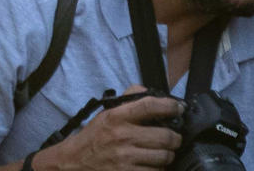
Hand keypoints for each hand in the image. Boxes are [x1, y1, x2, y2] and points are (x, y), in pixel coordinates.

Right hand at [39, 92, 180, 168]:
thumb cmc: (94, 137)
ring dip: (167, 155)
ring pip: (165, 156)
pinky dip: (159, 169)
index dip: (170, 106)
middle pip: (166, 136)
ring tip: (160, 153)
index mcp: (116, 117)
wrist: (75, 162)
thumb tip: (149, 91)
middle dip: (174, 138)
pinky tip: (151, 165)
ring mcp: (126, 158)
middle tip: (172, 138)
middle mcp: (122, 136)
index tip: (179, 108)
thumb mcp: (106, 114)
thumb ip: (127, 100)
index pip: (149, 106)